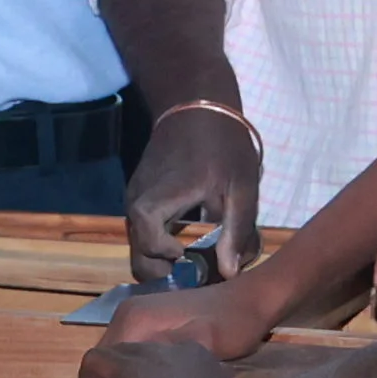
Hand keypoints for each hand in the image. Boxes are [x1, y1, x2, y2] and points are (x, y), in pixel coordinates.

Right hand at [99, 276, 274, 366]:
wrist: (255, 302)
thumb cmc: (230, 328)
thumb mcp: (192, 350)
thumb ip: (154, 368)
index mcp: (134, 319)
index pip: (98, 360)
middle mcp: (132, 313)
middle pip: (107, 356)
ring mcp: (146, 313)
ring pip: (122, 353)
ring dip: (122, 377)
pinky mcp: (161, 319)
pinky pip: (139, 347)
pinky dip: (139, 367)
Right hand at [124, 96, 261, 276]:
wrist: (197, 104)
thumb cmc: (222, 144)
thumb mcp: (240, 187)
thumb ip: (236, 231)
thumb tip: (229, 273)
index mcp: (154, 203)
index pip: (148, 250)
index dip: (170, 261)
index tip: (197, 257)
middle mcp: (135, 205)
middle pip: (139, 260)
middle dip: (166, 273)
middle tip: (200, 270)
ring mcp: (135, 201)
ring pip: (141, 249)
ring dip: (166, 261)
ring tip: (200, 257)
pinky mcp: (140, 198)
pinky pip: (145, 233)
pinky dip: (164, 245)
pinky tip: (192, 241)